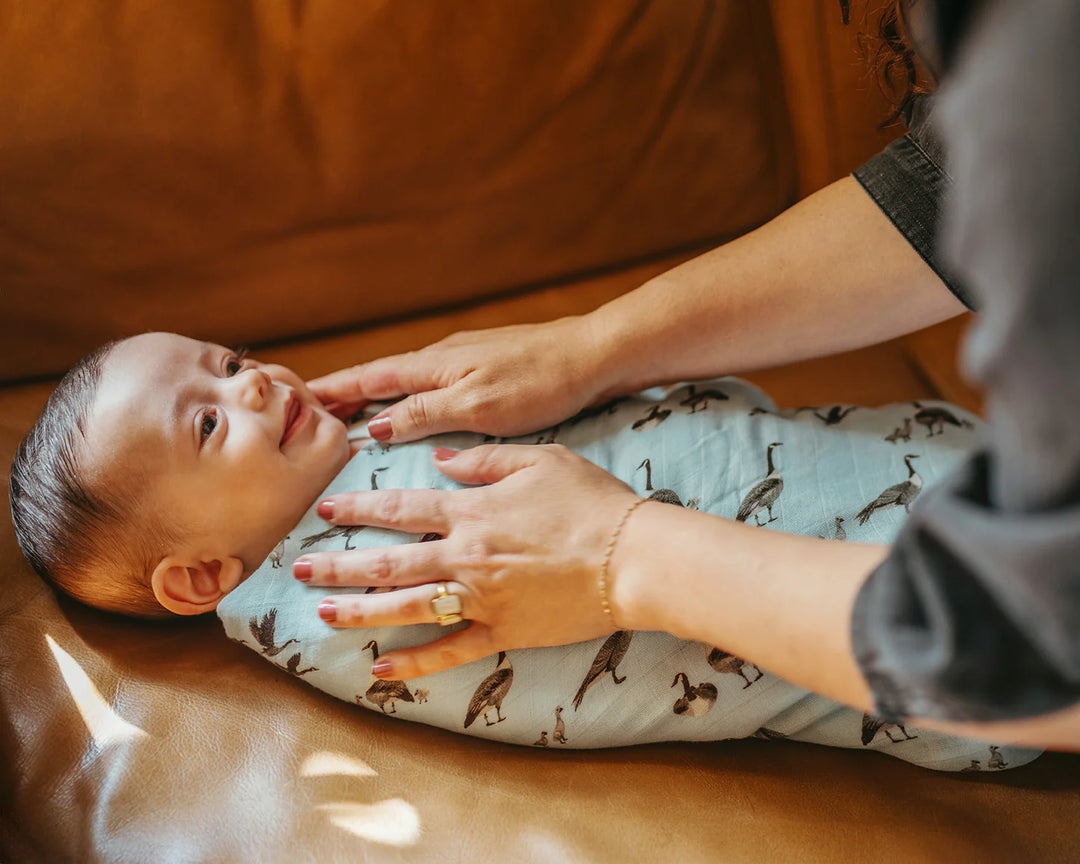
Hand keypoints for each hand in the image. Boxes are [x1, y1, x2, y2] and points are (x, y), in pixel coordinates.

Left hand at [292, 444, 640, 678]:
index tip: (326, 510)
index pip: (400, 509)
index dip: (358, 507)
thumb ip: (486, 458)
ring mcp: (480, 599)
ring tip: (322, 613)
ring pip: (404, 607)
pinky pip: (448, 651)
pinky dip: (412, 664)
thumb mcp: (541, 459)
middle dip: (339, 565)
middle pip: (387, 561)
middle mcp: (465, 556)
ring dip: (359, 612)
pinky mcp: (501, 632)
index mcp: (471, 511)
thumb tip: (442, 461)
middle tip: (300, 569)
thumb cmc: (593, 502)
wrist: (633, 558)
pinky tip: (379, 670)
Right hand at [306, 316, 610, 441]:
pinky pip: (431, 384)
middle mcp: (443, 357)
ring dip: (375, 396)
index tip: (299, 399)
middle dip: (346, 393)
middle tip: (312, 412)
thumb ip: (424, 414)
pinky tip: (413, 411)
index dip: (334, 390)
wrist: (592, 357)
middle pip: (382, 377)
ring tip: (351, 416)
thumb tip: (376, 426)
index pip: (370, 378)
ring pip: (406, 381)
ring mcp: (465, 360)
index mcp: (434, 365)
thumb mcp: (476, 405)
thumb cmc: (538, 381)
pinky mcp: (486, 369)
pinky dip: (408, 398)